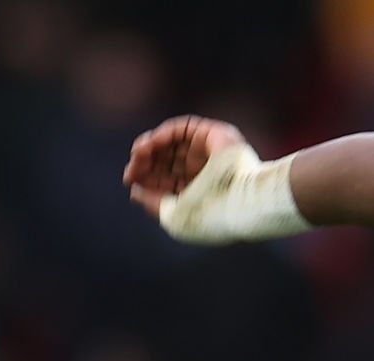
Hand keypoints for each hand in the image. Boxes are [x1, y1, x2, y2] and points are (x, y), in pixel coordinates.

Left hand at [122, 116, 246, 217]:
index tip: (129, 181)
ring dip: (150, 148)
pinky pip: (179, 129)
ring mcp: (207, 153)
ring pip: (170, 144)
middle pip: (166, 162)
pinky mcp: (211, 134)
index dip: (147, 180)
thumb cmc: (213, 215)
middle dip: (145, 164)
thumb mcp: (176, 217)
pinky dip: (161, 136)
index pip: (168, 183)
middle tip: (131, 169)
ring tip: (137, 155)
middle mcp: (204, 172)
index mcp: (201, 195)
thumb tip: (133, 191)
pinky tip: (149, 145)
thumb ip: (153, 204)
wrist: (244, 201)